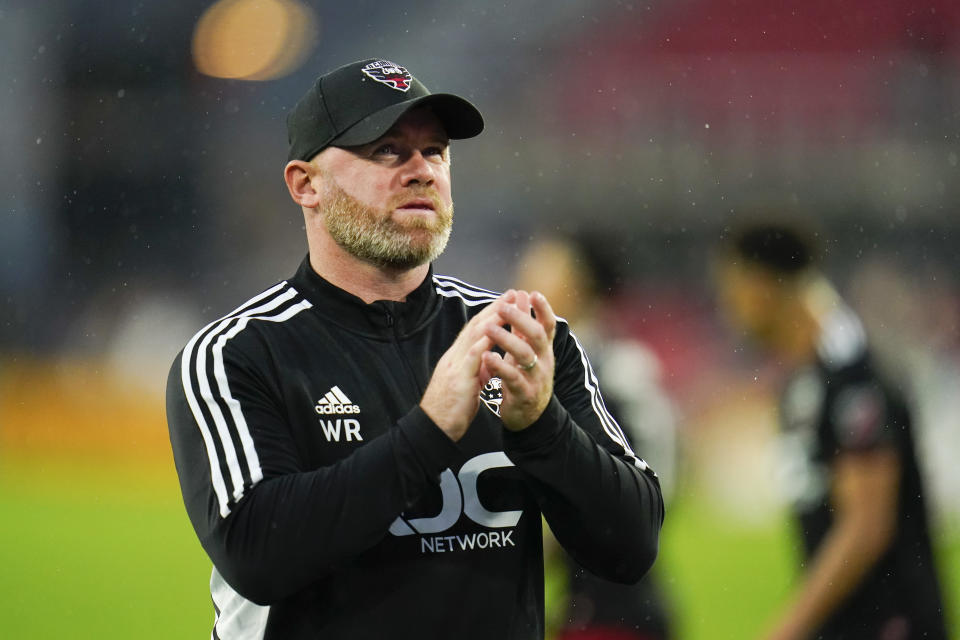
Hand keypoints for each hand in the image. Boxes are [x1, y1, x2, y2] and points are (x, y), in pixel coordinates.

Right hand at [420, 301, 501, 440]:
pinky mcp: (458, 379)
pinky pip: (471, 358)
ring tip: (508, 306)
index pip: (475, 330)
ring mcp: (455, 366)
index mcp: (457, 358)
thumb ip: (476, 373)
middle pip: (476, 326)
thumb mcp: (466, 386)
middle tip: (512, 293)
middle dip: (495, 308)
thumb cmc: (450, 410)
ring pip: (474, 337)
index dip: (491, 313)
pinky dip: (483, 343)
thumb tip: (488, 366)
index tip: (507, 300)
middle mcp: (455, 357)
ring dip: (492, 319)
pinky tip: (494, 333)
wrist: (432, 429)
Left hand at [481, 290, 556, 430]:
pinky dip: (499, 366)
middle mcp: (543, 360)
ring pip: (525, 355)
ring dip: (506, 339)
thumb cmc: (525, 374)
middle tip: (503, 308)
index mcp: (544, 348)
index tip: (532, 293)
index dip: (543, 309)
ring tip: (489, 328)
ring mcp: (536, 377)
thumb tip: (522, 294)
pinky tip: (487, 357)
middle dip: (520, 319)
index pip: (548, 324)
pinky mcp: (524, 394)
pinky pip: (512, 378)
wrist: (529, 415)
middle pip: (536, 335)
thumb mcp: (525, 348)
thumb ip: (523, 323)